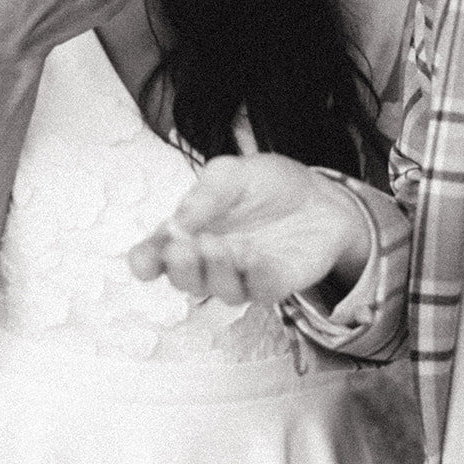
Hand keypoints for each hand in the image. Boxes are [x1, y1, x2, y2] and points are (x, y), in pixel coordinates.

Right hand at [128, 154, 370, 304]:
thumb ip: (204, 194)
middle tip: (184, 249)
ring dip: (215, 272)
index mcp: (189, 233)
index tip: (144, 261)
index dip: (145, 262)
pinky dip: (253, 277)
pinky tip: (252, 257)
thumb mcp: (231, 173)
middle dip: (181, 268)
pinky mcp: (275, 283)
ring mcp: (243, 276)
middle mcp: (211, 260)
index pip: (157, 255)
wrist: (319, 193)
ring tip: (220, 246)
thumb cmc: (268, 184)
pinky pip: (260, 290)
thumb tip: (176, 224)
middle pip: (184, 280)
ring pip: (220, 291)